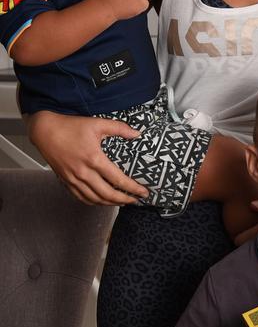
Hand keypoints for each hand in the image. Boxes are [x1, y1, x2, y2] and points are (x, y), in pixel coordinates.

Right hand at [28, 110, 147, 204]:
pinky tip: (102, 201)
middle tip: (136, 200)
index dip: (133, 188)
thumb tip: (137, 133)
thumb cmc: (70, 126)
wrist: (45, 131)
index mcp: (94, 159)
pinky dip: (94, 202)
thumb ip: (119, 128)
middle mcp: (84, 173)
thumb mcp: (97, 123)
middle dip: (124, 200)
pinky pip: (81, 197)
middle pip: (108, 194)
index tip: (143, 192)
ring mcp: (73, 179)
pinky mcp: (66, 181)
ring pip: (95, 199)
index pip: (118, 179)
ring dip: (110, 203)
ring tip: (122, 202)